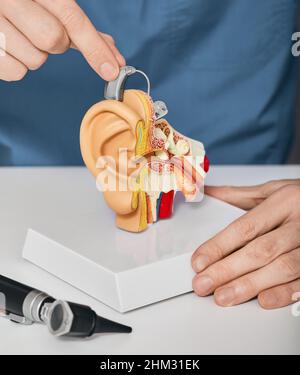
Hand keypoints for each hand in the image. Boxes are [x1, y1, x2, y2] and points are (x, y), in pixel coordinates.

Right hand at [0, 0, 124, 81]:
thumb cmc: (20, 2)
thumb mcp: (47, 2)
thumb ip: (77, 25)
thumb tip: (113, 53)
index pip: (72, 18)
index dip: (95, 47)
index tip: (113, 69)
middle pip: (54, 40)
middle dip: (55, 42)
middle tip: (37, 28)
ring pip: (36, 60)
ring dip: (33, 54)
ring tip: (16, 34)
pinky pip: (17, 72)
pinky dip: (17, 64)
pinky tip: (6, 46)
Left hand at [191, 179, 299, 308]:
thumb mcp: (273, 190)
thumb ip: (239, 195)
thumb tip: (208, 194)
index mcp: (284, 202)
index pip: (245, 227)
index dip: (219, 246)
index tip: (199, 262)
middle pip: (260, 250)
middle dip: (227, 270)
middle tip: (203, 284)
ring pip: (282, 268)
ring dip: (250, 285)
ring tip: (224, 296)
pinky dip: (285, 293)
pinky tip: (264, 300)